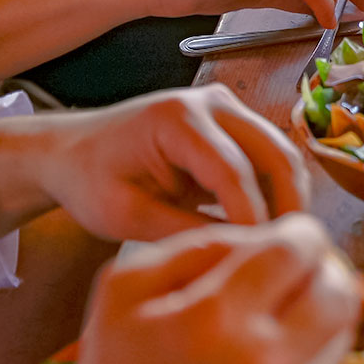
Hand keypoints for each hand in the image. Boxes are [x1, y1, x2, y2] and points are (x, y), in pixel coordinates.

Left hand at [0, 85, 308, 240]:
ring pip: (281, 155)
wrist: (73, 151)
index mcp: (176, 118)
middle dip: (288, 206)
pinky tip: (272, 228)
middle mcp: (212, 103)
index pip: (233, 171)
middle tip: (290, 254)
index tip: (259, 260)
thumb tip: (237, 252)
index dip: (253, 217)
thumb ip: (183, 231)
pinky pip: (270, 158)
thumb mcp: (126, 216)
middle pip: (275, 154)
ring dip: (289, 199)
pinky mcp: (236, 123)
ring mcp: (228, 109)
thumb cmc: (90, 180)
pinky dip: (277, 192)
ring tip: (283, 246)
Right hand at [41, 216, 360, 363]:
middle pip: (339, 285)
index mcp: (212, 322)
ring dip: (321, 307)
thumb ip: (198, 244)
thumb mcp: (124, 292)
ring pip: (343, 327)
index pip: (297, 248)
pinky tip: (270, 360)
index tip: (289, 236)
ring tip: (284, 311)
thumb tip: (266, 231)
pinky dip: (308, 354)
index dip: (300, 232)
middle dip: (321, 266)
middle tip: (297, 269)